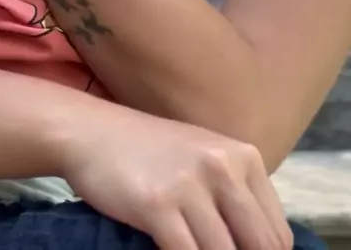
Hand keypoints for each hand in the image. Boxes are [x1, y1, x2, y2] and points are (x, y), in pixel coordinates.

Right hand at [62, 102, 292, 249]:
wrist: (94, 132)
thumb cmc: (150, 152)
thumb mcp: (205, 159)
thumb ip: (235, 197)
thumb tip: (264, 249)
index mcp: (244, 157)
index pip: (277, 233)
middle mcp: (223, 167)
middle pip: (259, 247)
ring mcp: (190, 185)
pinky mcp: (158, 205)